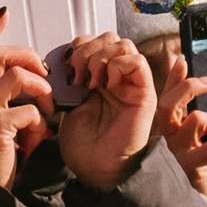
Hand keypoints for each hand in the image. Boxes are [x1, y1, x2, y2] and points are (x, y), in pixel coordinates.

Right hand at [0, 10, 50, 188]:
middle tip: (44, 72)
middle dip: (28, 56)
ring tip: (47, 108)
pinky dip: (41, 123)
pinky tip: (38, 138)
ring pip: (16, 75)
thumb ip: (0, 98)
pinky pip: (28, 110)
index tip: (4, 14)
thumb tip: (28, 74)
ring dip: (41, 88)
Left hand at [56, 30, 158, 189]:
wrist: (97, 168)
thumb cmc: (84, 145)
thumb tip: (61, 59)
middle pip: (108, 37)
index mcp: (98, 77)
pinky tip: (106, 85)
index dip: (77, 47)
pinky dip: (117, 65)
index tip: (63, 69)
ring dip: (100, 57)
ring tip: (91, 82)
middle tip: (76, 75)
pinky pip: (137, 61)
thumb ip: (68, 79)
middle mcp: (116, 77)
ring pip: (123, 44)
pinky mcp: (145, 92)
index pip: (92, 41)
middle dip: (87, 50)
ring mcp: (131, 83)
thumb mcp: (67, 104)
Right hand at [152, 44, 206, 199]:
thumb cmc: (191, 165)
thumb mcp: (186, 134)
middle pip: (170, 103)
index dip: (172, 76)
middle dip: (191, 87)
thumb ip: (182, 106)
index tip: (181, 59)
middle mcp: (164, 139)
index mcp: (163, 130)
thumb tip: (180, 65)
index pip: (163, 96)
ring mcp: (175, 153)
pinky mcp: (191, 168)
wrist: (189, 205)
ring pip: (200, 119)